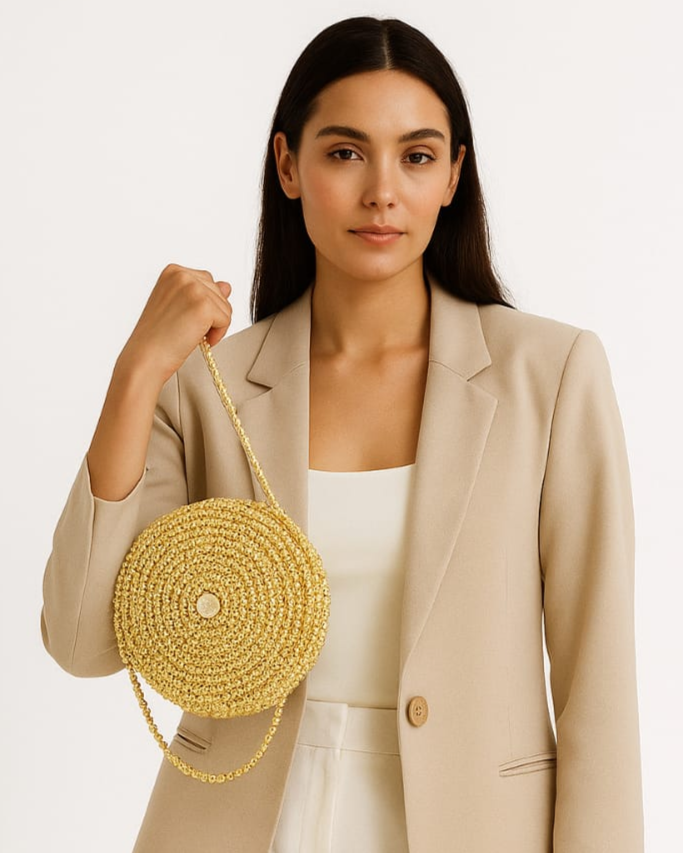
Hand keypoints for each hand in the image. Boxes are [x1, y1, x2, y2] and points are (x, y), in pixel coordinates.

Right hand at [119, 263, 232, 384]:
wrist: (145, 358)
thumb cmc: (157, 337)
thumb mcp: (180, 306)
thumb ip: (203, 292)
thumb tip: (226, 286)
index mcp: (173, 272)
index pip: (207, 281)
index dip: (202, 305)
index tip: (186, 318)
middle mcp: (182, 275)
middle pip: (219, 292)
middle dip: (211, 315)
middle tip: (188, 329)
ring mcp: (193, 289)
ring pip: (225, 307)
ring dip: (214, 326)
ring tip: (191, 334)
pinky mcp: (203, 306)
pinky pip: (226, 320)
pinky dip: (217, 335)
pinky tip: (197, 340)